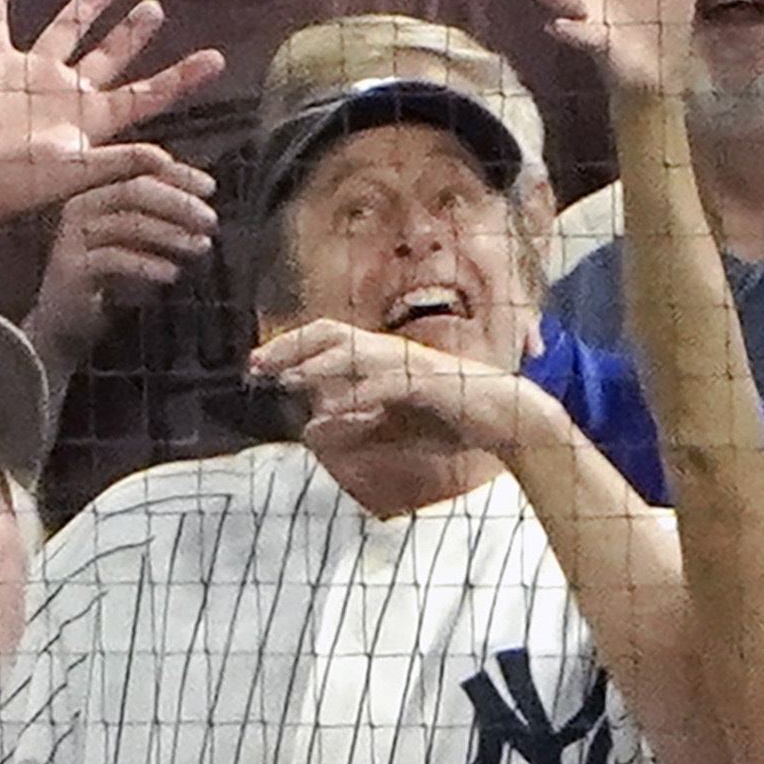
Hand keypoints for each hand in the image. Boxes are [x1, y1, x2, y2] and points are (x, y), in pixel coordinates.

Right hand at [0, 0, 226, 228]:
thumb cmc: (18, 183)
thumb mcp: (75, 172)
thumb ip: (118, 161)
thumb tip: (165, 157)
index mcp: (93, 117)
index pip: (149, 93)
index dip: (183, 77)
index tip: (217, 58)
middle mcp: (66, 93)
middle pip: (109, 56)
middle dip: (132, 33)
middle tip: (155, 8)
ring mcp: (29, 76)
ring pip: (61, 34)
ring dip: (80, 12)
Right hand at [22, 164, 219, 358]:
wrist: (68, 321)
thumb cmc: (109, 278)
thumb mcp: (139, 245)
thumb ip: (163, 223)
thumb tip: (206, 212)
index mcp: (99, 192)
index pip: (139, 170)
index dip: (177, 175)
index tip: (210, 187)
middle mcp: (83, 207)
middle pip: (135, 190)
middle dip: (179, 202)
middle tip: (211, 220)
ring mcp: (74, 236)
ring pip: (127, 222)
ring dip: (170, 233)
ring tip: (200, 246)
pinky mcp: (72, 268)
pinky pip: (114, 259)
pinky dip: (148, 264)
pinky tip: (172, 273)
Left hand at [249, 317, 552, 457]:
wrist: (506, 419)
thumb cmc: (452, 420)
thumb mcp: (392, 428)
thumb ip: (353, 427)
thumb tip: (309, 429)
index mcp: (383, 357)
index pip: (329, 340)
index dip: (292, 348)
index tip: (258, 364)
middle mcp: (392, 352)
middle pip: (332, 334)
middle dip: (292, 346)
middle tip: (257, 364)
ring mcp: (411, 365)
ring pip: (355, 353)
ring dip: (318, 366)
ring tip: (287, 380)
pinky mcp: (429, 384)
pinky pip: (385, 387)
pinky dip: (357, 399)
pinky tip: (333, 412)